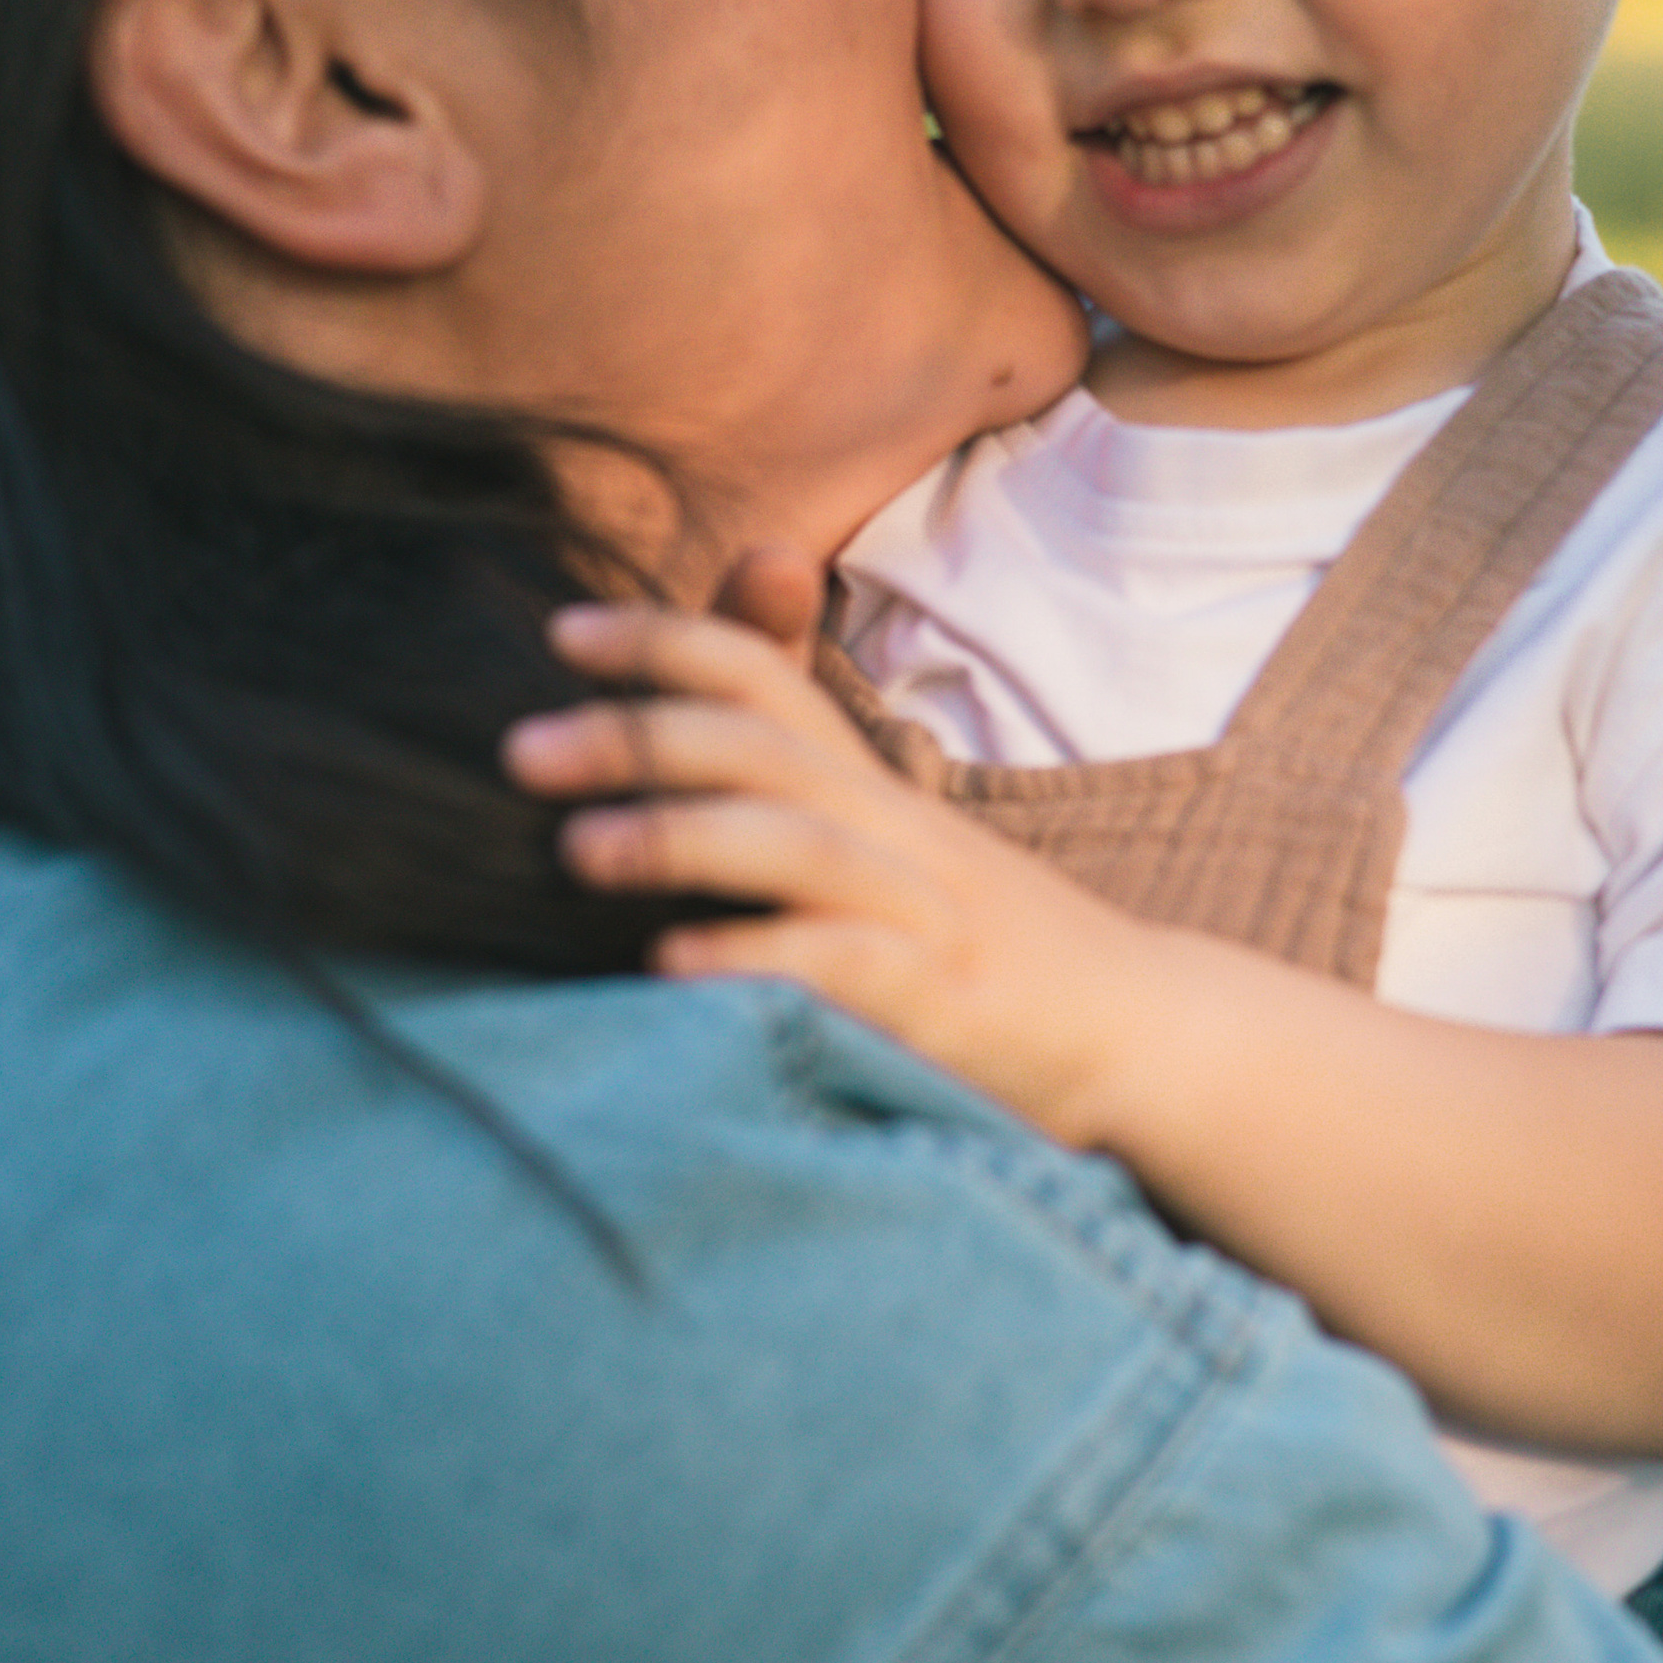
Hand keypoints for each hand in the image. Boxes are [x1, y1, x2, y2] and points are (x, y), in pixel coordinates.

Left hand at [504, 600, 1165, 1146]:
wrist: (1144, 1030)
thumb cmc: (985, 948)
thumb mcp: (891, 850)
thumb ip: (789, 796)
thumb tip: (654, 770)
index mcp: (871, 789)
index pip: (764, 675)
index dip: (663, 640)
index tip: (558, 632)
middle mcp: (894, 831)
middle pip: (760, 744)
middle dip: (636, 733)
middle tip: (519, 749)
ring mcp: (923, 913)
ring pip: (796, 841)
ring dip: (679, 835)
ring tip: (576, 850)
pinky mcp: (946, 1004)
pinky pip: (844, 965)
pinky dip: (756, 958)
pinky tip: (672, 969)